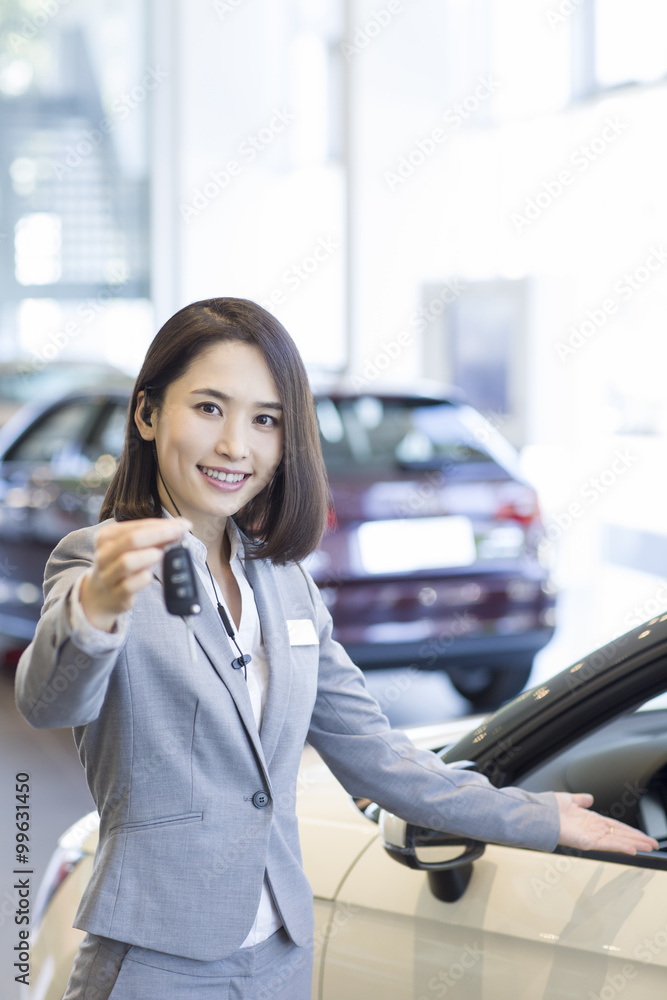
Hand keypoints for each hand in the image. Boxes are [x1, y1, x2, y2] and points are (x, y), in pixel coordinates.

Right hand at [80, 517, 191, 631]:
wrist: (100, 595)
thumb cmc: (120, 566)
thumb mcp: (131, 548)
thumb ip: (153, 537)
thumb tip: (180, 525)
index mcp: (107, 537)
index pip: (137, 525)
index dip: (162, 524)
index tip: (182, 525)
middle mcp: (104, 554)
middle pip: (132, 540)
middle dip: (160, 535)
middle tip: (179, 534)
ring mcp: (107, 575)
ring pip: (127, 562)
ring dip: (149, 556)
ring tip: (162, 554)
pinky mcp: (115, 594)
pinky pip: (129, 585)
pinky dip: (143, 578)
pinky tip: (150, 575)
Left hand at [555, 792, 658, 854]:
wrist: (539, 814)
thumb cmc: (550, 808)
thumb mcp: (568, 799)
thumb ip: (580, 799)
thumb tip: (589, 798)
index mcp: (590, 820)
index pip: (615, 826)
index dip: (630, 830)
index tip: (642, 835)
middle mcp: (593, 829)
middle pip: (621, 834)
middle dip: (638, 839)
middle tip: (653, 845)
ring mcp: (591, 837)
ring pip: (618, 841)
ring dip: (634, 844)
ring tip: (648, 847)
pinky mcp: (586, 843)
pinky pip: (607, 845)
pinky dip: (620, 847)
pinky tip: (632, 849)